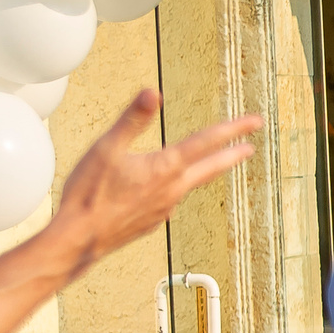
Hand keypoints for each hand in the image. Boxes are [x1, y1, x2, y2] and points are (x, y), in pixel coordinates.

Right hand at [44, 90, 261, 282]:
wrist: (78, 239)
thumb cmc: (89, 194)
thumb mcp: (106, 148)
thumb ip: (133, 119)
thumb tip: (153, 93)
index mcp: (166, 167)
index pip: (207, 141)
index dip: (233, 129)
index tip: (254, 121)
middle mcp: (173, 189)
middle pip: (211, 167)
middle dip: (232, 154)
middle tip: (250, 147)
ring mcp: (165, 209)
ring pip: (192, 184)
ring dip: (205, 171)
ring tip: (212, 165)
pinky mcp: (153, 222)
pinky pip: (170, 201)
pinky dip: (175, 189)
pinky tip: (166, 190)